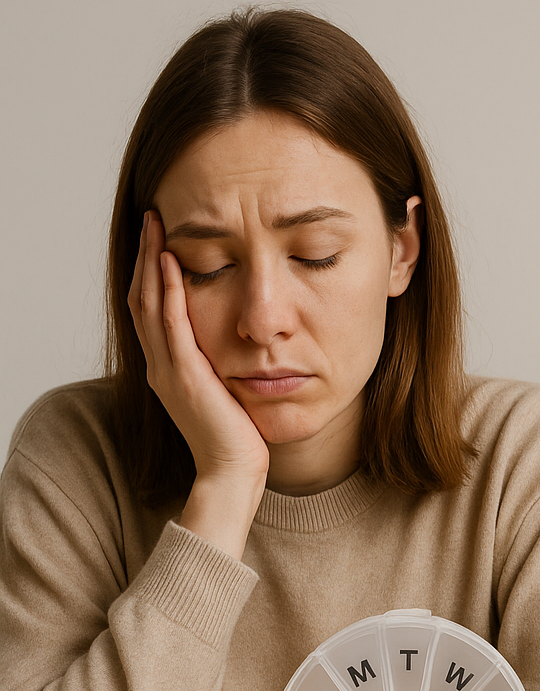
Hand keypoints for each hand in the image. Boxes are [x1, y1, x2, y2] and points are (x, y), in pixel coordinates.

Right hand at [128, 211, 267, 555]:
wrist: (235, 473)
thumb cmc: (241, 437)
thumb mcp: (230, 389)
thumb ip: (226, 363)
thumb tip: (245, 338)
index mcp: (170, 367)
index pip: (152, 308)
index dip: (151, 271)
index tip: (160, 238)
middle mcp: (161, 365)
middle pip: (142, 297)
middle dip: (145, 255)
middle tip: (150, 217)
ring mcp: (168, 370)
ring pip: (148, 304)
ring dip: (150, 262)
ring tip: (154, 227)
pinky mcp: (185, 375)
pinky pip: (171, 324)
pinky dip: (167, 290)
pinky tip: (169, 262)